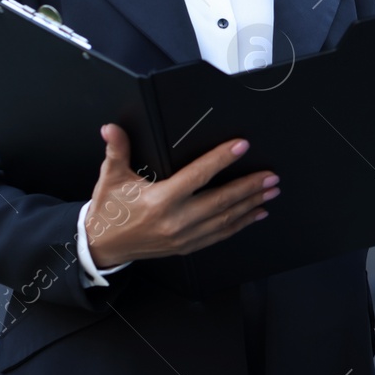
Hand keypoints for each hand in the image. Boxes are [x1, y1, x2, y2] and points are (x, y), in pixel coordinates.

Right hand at [84, 124, 278, 266]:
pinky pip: (220, 235)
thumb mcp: (111, 178)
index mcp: (160, 200)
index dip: (221, 159)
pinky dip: (241, 224)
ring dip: (250, 204)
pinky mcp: (187, 247)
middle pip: (221, 201)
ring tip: (270, 192)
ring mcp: (183, 237)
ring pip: (225, 219)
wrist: (103, 246)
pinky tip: (256, 214)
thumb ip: (117, 150)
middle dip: (249, 187)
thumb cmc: (110, 210)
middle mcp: (175, 221)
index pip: (198, 175)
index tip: (241, 146)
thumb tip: (111, 128)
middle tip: (271, 176)